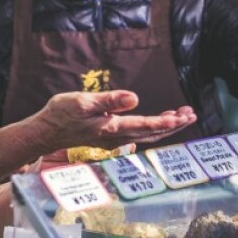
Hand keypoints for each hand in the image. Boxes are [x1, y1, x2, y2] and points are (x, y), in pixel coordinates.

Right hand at [29, 91, 195, 151]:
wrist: (45, 132)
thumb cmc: (61, 114)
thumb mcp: (83, 102)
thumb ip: (109, 100)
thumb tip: (134, 98)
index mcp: (112, 127)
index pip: (145, 126)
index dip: (166, 122)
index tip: (183, 116)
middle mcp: (116, 137)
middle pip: (152, 133)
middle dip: (174, 124)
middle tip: (192, 114)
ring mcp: (114, 139)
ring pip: (147, 134)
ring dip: (166, 126)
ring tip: (182, 115)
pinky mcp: (110, 137)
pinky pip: (138, 134)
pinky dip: (153, 127)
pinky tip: (159, 121)